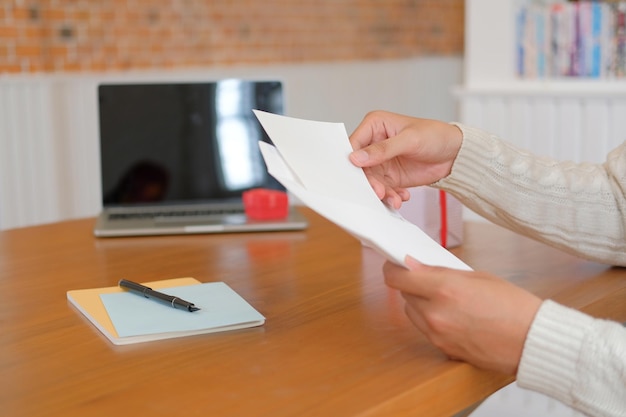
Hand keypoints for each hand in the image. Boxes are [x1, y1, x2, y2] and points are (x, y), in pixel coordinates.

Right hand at [349, 111, 462, 208]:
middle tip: (379, 191)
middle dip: (369, 181)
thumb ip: (382, 149)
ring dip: (381, 192)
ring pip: (371, 180)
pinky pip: (383, 189)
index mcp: (374, 125)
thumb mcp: (409, 139)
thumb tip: (356, 157)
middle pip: (360, 166)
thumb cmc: (435, 135)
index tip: (355, 175)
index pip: (353, 144)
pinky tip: (401, 197)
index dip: (351, 160)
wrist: (454, 154)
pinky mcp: (389, 177)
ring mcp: (381, 162)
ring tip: (394, 198)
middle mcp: (374, 144)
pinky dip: (390, 196)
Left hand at [384, 256, 541, 374]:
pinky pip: (425, 330)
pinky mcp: (443, 350)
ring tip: (446, 300)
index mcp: (444, 290)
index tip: (395, 264)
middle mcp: (435, 314)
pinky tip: (453, 316)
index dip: (393, 268)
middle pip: (404, 294)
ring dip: (420, 303)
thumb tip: (417, 266)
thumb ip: (442, 272)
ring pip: (412, 313)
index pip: (398, 278)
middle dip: (413, 285)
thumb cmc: (513, 307)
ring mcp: (437, 334)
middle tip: (428, 279)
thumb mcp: (477, 276)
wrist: (532, 341)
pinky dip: (432, 321)